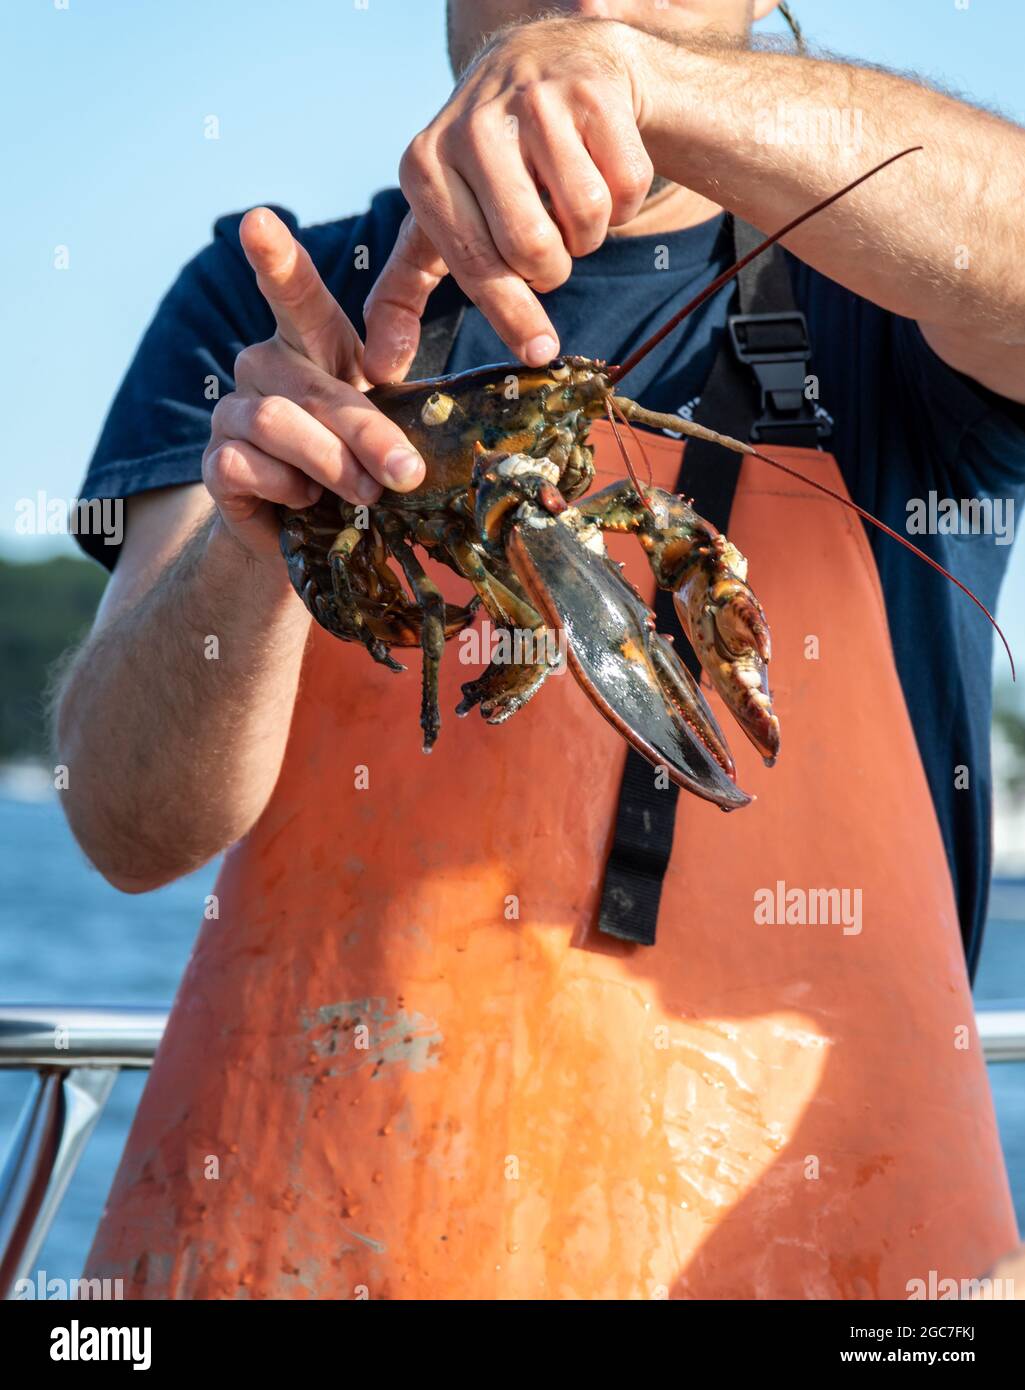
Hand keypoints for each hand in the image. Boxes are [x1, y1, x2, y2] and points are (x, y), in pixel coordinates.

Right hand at [202, 207, 426, 560]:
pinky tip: (303, 502)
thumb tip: (408, 464)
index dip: (276, 259)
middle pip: (314, 387)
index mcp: (312, 345)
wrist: (308, 534)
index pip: (295, 294)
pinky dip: (286, 490)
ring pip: (280, 424)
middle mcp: (265, 365)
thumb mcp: (383, 437)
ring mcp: (233, 410)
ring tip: (362, 496)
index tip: (258, 221)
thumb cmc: (356, 470)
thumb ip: (390, 431)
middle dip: (366, 434)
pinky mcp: (214, 460)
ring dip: (332, 466)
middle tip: (406, 473)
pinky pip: (248, 465)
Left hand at [363, 17, 656, 382]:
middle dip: (552, 269)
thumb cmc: (483, 168)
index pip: (475, 265)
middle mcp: (471, 127)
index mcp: (424, 167)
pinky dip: (624, 197)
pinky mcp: (590, 90)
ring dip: (589, 232)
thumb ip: (403, 293)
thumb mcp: (434, 221)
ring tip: (567, 202)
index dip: (513, 316)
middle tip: (547, 248)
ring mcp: (533, 101)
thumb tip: (380, 371)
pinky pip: (627, 184)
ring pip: (586, 216)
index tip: (540, 352)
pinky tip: (596, 167)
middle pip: (534, 249)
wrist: (543, 60)